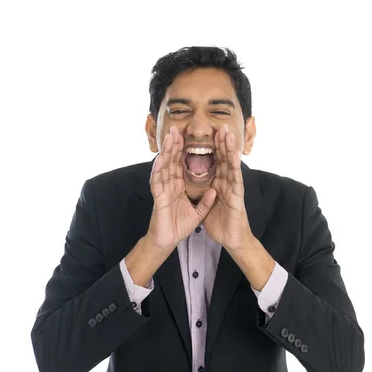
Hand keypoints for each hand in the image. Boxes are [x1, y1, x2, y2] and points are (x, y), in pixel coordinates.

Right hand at [146, 126, 216, 250]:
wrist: (168, 241)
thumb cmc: (179, 226)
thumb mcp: (198, 213)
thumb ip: (205, 202)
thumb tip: (214, 191)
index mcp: (178, 187)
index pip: (181, 165)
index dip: (184, 152)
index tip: (189, 137)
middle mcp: (169, 185)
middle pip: (171, 162)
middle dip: (173, 145)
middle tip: (176, 129)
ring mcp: (162, 190)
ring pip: (163, 167)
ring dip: (166, 152)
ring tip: (169, 137)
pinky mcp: (158, 198)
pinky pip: (157, 182)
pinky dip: (158, 169)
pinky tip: (160, 158)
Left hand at [203, 125, 252, 250]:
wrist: (231, 239)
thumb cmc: (221, 223)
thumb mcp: (206, 205)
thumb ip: (203, 194)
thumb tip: (197, 186)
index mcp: (219, 184)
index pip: (216, 162)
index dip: (213, 148)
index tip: (209, 134)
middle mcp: (228, 183)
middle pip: (224, 159)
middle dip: (223, 142)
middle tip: (221, 125)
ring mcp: (234, 188)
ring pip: (231, 164)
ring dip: (229, 148)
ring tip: (227, 133)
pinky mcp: (237, 196)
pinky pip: (235, 178)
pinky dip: (234, 165)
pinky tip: (233, 154)